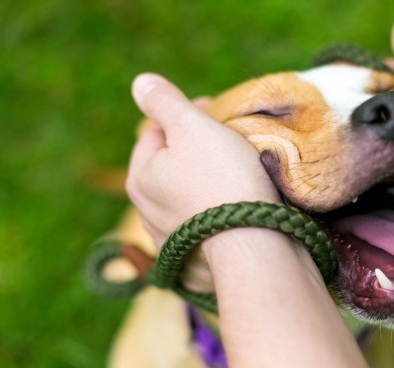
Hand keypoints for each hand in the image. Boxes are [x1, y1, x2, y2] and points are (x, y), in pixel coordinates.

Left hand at [127, 73, 280, 246]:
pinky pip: (203, 224)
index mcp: (140, 177)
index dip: (184, 115)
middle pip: (171, 165)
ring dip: (205, 181)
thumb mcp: (193, 127)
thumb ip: (164, 102)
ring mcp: (171, 239)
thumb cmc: (224, 179)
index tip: (215, 111)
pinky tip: (235, 206)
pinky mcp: (196, 259)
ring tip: (236, 173)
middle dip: (194, 149)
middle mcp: (147, 211)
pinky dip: (215, 211)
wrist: (253, 244)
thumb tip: (140, 83)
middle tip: (228, 140)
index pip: (155, 132)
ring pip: (187, 195)